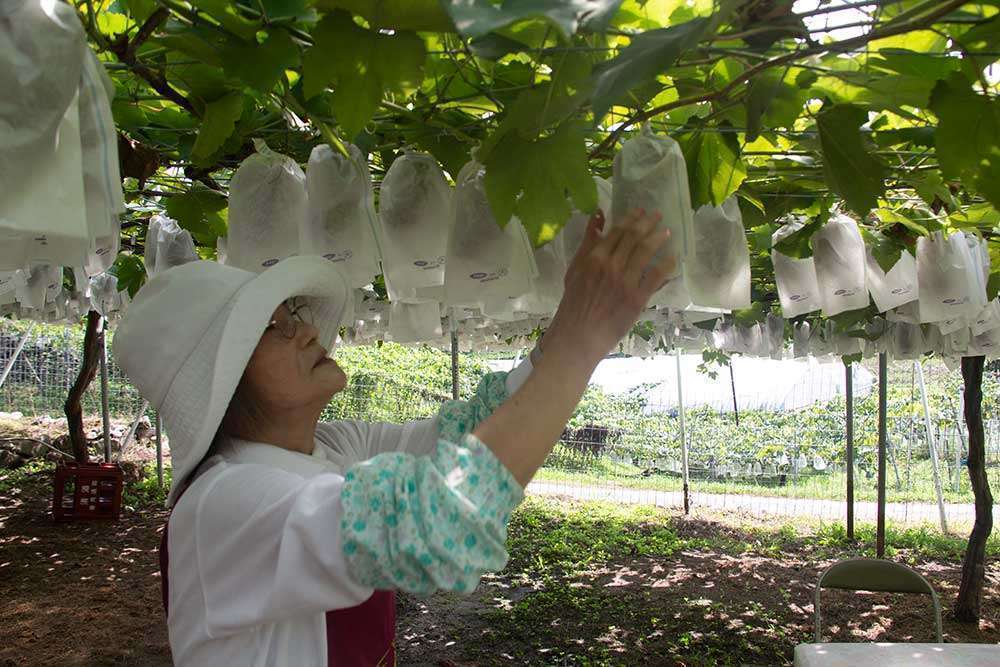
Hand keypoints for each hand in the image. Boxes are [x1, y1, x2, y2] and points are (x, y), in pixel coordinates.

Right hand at [542, 208, 674, 364]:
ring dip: (658, 239)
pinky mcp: (636, 298)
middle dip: (647, 223)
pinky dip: (665, 265)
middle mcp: (611, 266)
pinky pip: (655, 277)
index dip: (631, 219)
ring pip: (645, 253)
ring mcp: (625, 281)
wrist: (578, 336)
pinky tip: (672, 258)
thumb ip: (587, 243)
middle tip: (657, 215)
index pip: (617, 232)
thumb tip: (598, 216)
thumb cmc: (573, 304)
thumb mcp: (575, 270)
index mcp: (594, 258)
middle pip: (633, 238)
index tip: (640, 211)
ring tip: (666, 232)